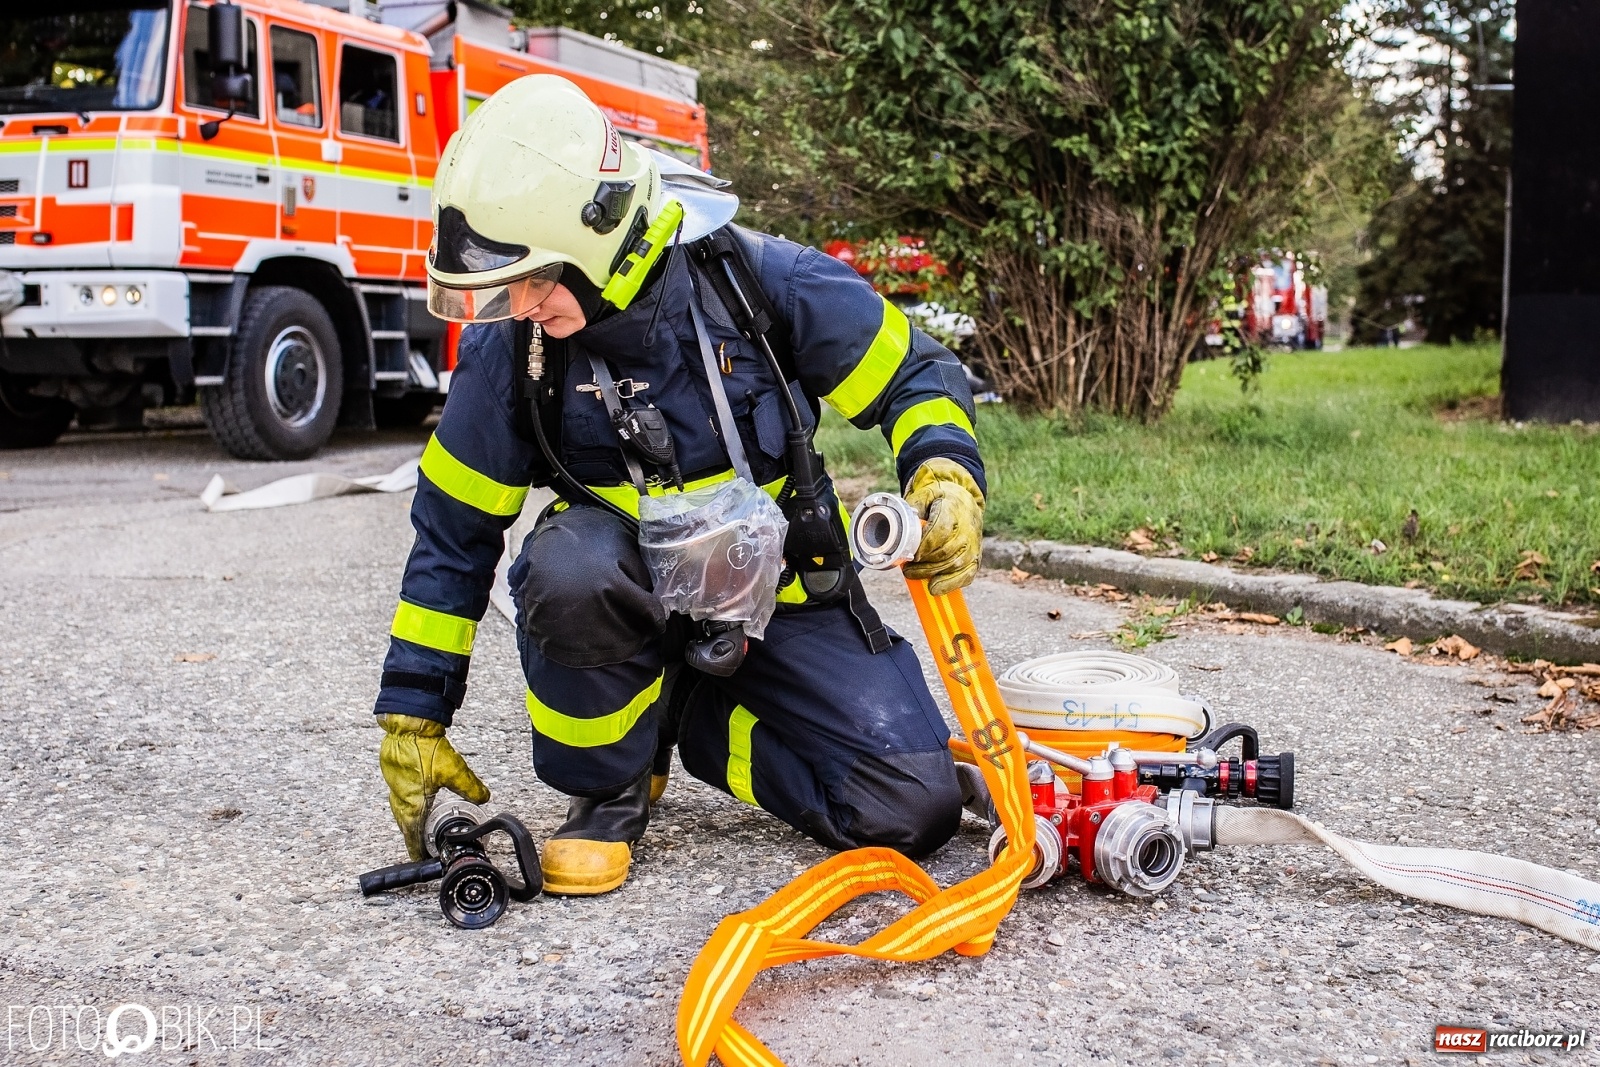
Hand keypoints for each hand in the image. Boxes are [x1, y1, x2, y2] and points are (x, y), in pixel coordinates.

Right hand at [378, 714, 489, 859]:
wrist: (408, 726)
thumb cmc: (424, 747)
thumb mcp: (455, 771)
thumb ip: (471, 788)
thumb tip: (484, 797)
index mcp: (413, 805)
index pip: (413, 836)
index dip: (418, 849)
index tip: (420, 858)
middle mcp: (400, 799)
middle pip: (406, 826)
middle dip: (414, 838)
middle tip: (420, 847)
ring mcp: (394, 788)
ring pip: (401, 812)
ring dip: (410, 822)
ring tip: (418, 828)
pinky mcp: (393, 776)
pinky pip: (399, 798)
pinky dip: (406, 805)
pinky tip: (414, 801)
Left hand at [903, 458, 984, 595]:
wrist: (963, 499)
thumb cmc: (940, 497)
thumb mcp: (925, 493)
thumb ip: (914, 506)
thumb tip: (903, 521)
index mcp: (954, 510)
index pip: (941, 531)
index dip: (925, 545)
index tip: (912, 554)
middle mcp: (967, 529)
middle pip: (946, 552)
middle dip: (924, 563)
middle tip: (906, 568)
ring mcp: (973, 544)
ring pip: (955, 565)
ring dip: (933, 574)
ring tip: (913, 575)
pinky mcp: (975, 557)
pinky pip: (967, 574)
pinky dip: (952, 584)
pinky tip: (935, 588)